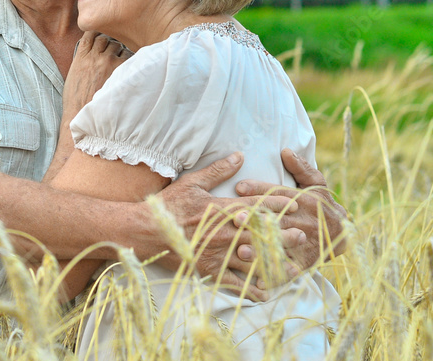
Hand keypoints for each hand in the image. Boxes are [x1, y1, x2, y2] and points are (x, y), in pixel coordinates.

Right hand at [62, 32, 127, 119]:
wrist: (81, 114)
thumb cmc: (76, 98)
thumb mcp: (73, 74)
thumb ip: (83, 60)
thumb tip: (92, 53)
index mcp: (80, 56)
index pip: (90, 34)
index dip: (97, 34)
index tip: (100, 39)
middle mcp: (94, 55)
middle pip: (105, 38)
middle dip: (109, 43)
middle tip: (112, 52)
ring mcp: (107, 62)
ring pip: (117, 45)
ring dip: (119, 50)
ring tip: (119, 60)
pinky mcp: (118, 70)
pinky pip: (127, 55)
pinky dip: (127, 58)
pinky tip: (127, 66)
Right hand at [155, 152, 305, 300]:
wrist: (145, 232)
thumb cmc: (168, 206)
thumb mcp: (192, 183)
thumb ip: (218, 171)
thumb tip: (240, 156)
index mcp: (221, 210)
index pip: (256, 206)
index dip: (277, 204)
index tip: (295, 204)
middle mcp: (224, 233)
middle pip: (260, 234)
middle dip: (282, 235)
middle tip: (301, 236)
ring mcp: (218, 254)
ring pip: (253, 260)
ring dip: (274, 264)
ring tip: (292, 267)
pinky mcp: (210, 271)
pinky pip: (235, 282)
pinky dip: (251, 288)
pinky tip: (266, 291)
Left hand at [235, 148, 347, 273]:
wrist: (345, 234)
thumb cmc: (322, 204)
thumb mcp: (316, 183)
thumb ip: (301, 167)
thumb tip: (285, 150)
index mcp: (303, 201)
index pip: (279, 192)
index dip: (260, 189)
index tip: (239, 187)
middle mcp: (302, 222)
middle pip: (276, 219)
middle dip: (255, 219)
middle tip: (233, 219)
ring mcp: (304, 244)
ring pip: (280, 246)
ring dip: (261, 249)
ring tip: (241, 251)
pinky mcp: (305, 262)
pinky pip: (289, 270)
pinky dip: (274, 276)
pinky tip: (257, 281)